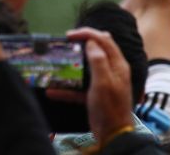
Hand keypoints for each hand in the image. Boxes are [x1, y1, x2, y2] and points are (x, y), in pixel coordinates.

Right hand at [67, 28, 134, 144]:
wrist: (113, 134)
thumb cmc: (109, 106)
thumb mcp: (103, 82)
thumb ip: (98, 61)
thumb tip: (91, 42)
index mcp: (117, 65)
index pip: (104, 40)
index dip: (87, 34)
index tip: (69, 35)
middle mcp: (111, 70)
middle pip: (97, 50)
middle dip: (81, 45)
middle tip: (65, 44)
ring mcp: (103, 83)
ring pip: (86, 68)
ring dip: (71, 66)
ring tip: (57, 62)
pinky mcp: (95, 95)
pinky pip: (79, 88)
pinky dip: (66, 88)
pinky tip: (52, 91)